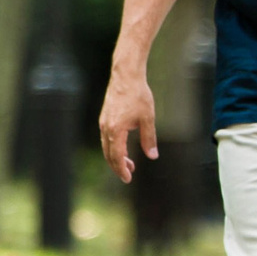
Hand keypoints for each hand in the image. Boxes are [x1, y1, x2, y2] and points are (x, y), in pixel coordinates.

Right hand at [98, 69, 157, 184]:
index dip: (121, 169)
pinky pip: (106, 138)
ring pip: (106, 146)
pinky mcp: (104, 117)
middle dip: (118, 166)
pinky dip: (113, 147)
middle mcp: (106, 128)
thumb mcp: (147, 119)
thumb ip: (149, 138)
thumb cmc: (138, 95)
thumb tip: (153, 156)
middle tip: (128, 175)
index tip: (128, 178)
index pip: (116, 156)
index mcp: (115, 130)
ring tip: (129, 163)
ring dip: (116, 157)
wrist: (126, 76)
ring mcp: (103, 122)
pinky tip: (123, 148)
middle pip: (108, 154)